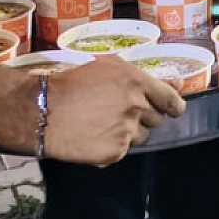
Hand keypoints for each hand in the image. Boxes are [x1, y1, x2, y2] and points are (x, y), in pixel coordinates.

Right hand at [42, 56, 184, 165]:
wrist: (44, 111)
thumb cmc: (72, 83)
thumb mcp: (107, 66)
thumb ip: (139, 75)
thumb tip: (173, 82)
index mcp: (136, 82)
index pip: (170, 99)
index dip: (174, 105)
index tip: (174, 109)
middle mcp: (136, 107)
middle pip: (156, 119)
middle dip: (144, 116)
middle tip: (122, 112)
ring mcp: (126, 132)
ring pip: (141, 136)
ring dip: (129, 131)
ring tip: (104, 123)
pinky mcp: (114, 152)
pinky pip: (122, 150)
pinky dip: (112, 145)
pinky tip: (95, 136)